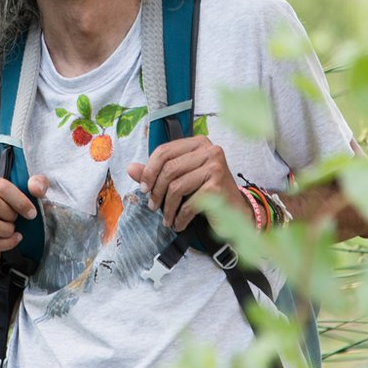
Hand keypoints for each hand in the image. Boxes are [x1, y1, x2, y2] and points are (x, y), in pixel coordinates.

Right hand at [0, 170, 48, 266]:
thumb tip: (37, 188)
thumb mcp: (25, 194)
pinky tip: (10, 241)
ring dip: (7, 231)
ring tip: (11, 230)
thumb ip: (37, 184)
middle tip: (16, 220)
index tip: (31, 212)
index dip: (20, 201)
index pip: (1, 186)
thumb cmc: (7, 210)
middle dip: (11, 215)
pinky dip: (4, 244)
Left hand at [127, 137, 247, 231]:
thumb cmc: (207, 192)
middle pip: (169, 169)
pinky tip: (178, 223)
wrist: (236, 212)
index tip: (143, 188)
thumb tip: (130, 168)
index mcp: (198, 143)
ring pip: (177, 187)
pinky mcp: (218, 187)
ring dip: (167, 208)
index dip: (149, 171)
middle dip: (156, 191)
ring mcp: (216, 167)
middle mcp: (210, 151)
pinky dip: (180, 217)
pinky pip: (189, 203)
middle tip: (152, 206)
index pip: (164, 151)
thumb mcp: (181, 179)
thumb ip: (156, 172)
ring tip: (166, 218)